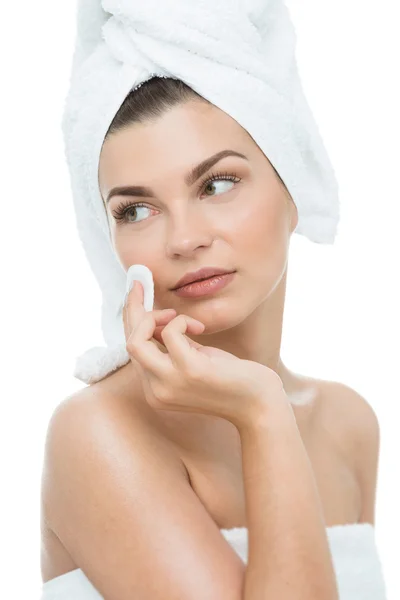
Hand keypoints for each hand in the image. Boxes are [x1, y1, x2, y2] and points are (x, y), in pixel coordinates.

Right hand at [122, 281, 286, 428]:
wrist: (259, 405)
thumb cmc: (230, 380)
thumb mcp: (193, 361)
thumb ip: (171, 346)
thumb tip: (155, 319)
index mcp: (156, 390)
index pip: (134, 350)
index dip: (131, 319)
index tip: (136, 292)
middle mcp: (157, 391)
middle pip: (130, 343)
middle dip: (134, 309)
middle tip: (142, 284)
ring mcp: (170, 383)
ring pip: (136, 341)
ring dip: (155, 317)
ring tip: (176, 316)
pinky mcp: (189, 370)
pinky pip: (170, 332)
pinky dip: (182, 321)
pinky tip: (199, 327)